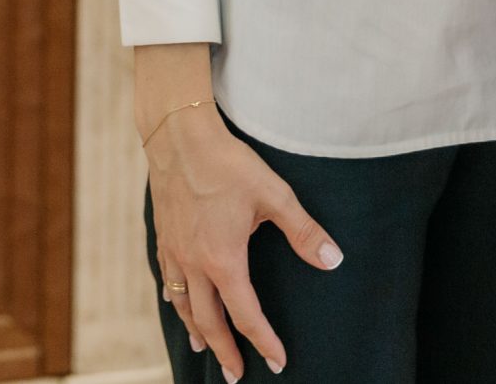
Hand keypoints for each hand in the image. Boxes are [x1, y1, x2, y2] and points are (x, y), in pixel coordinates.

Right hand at [144, 103, 340, 379]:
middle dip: (225, 351)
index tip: (276, 361)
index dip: (263, 341)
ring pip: (181, 305)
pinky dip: (175, 300)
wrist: (179, 136)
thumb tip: (333, 260)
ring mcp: (173, 252)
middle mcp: (193, 264)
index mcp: (223, 260)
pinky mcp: (163, 237)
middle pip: (208, 321)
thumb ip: (304, 231)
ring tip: (204, 348)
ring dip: (196, 330)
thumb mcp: (274, 195)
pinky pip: (166, 281)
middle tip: (236, 375)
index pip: (245, 314)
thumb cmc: (228, 163)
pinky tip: (177, 301)